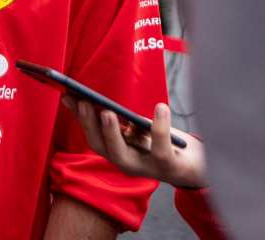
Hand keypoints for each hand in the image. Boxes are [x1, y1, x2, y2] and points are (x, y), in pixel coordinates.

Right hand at [66, 98, 207, 188]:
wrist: (197, 164)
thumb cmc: (166, 143)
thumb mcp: (142, 129)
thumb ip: (124, 120)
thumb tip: (101, 101)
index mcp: (118, 152)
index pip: (92, 136)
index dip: (78, 118)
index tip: (67, 97)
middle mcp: (127, 163)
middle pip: (100, 148)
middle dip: (90, 125)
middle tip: (85, 103)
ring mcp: (145, 168)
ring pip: (122, 155)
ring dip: (112, 133)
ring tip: (108, 112)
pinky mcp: (167, 167)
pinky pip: (160, 148)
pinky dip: (159, 127)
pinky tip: (160, 107)